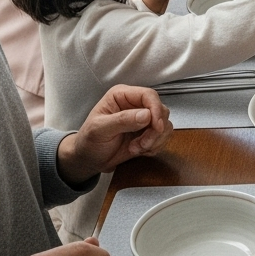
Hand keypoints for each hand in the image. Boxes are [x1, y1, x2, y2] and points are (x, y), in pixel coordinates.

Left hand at [56, 86, 172, 183]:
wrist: (89, 160)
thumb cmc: (89, 142)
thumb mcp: (99, 130)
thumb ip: (122, 120)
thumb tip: (146, 115)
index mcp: (122, 96)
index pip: (149, 95)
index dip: (156, 110)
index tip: (156, 127)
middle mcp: (136, 104)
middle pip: (161, 111)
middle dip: (154, 130)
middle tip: (141, 144)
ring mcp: (144, 119)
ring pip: (165, 125)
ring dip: (154, 140)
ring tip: (136, 148)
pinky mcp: (148, 132)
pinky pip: (163, 137)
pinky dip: (155, 146)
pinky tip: (140, 150)